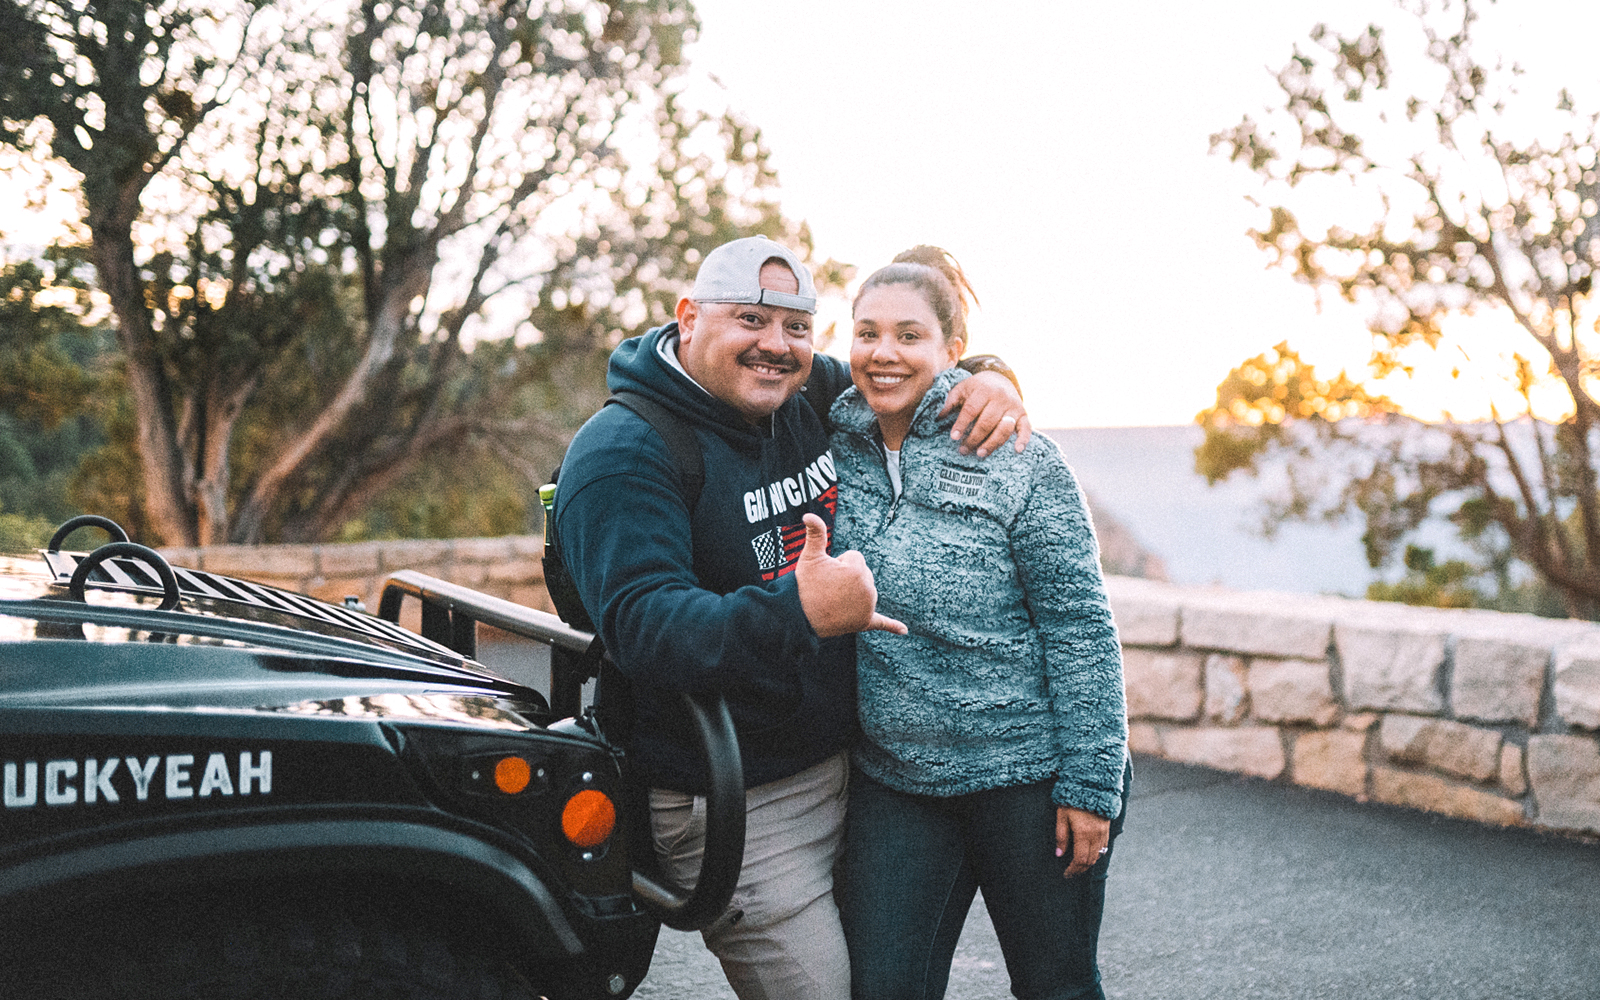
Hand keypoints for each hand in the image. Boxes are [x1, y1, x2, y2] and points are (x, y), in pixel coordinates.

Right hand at [794, 514, 907, 637]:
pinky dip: (892, 626)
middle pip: (862, 573)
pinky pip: (881, 622)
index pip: (855, 557)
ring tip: (833, 600)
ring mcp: (868, 606)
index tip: (827, 575)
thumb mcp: (810, 557)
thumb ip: (816, 533)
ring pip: (866, 589)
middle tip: (828, 588)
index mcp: (858, 570)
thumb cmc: (804, 584)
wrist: (799, 616)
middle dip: (846, 578)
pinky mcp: (864, 622)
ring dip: (852, 592)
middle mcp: (868, 588)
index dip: (838, 563)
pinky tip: (904, 631)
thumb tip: (809, 514)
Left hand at [939, 371, 1030, 457]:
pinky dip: (1024, 439)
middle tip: (963, 450)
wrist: (1000, 379)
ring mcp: (1014, 406)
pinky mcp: (1023, 415)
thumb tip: (938, 416)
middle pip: (987, 421)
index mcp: (983, 390)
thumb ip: (949, 401)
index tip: (953, 437)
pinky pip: (1026, 428)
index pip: (971, 409)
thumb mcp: (962, 389)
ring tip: (980, 453)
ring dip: (993, 443)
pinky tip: (1017, 450)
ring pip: (1004, 428)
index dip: (962, 424)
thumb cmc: (976, 388)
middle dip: (974, 438)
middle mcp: (1000, 397)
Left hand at [1055, 806, 1110, 877]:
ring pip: (1098, 855)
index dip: (1073, 870)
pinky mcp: (1107, 828)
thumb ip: (1061, 836)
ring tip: (1078, 865)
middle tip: (1071, 873)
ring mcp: (1103, 832)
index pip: (1080, 860)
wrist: (1091, 785)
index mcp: (1083, 833)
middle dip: (1080, 869)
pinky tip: (1089, 854)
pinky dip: (1096, 854)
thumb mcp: (1062, 816)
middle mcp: (1095, 835)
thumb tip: (1059, 854)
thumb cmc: (1072, 799)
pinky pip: (1104, 847)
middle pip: (1090, 860)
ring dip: (1089, 863)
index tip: (1066, 874)